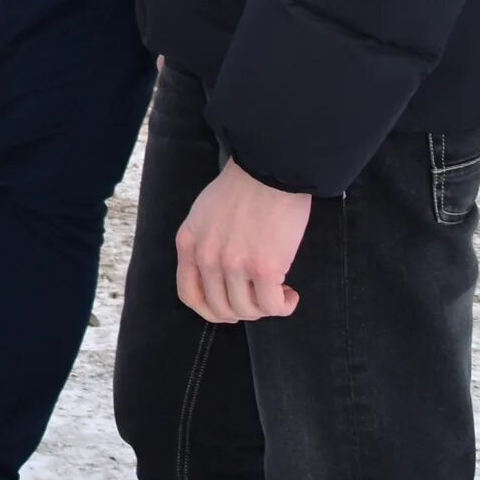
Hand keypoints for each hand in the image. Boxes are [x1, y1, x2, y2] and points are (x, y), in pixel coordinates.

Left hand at [174, 159, 309, 323]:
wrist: (269, 168)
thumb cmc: (243, 187)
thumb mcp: (204, 214)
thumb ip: (204, 243)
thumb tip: (216, 275)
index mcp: (188, 243)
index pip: (189, 295)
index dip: (211, 310)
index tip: (230, 308)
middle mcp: (206, 257)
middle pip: (220, 308)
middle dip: (243, 310)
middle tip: (261, 299)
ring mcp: (233, 264)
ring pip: (247, 310)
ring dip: (265, 309)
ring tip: (279, 293)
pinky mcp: (263, 268)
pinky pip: (271, 306)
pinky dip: (284, 306)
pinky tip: (290, 294)